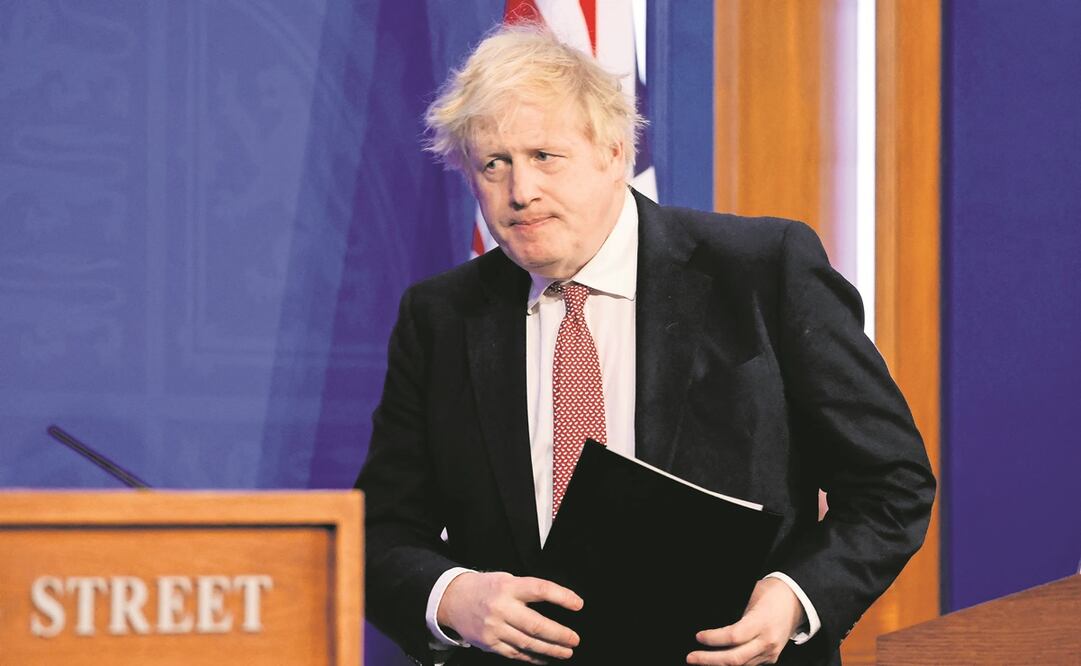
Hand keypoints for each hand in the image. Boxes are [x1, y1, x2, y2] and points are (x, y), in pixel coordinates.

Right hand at [436, 571, 582, 663]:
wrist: (453, 600)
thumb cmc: (486, 588)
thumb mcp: (506, 579)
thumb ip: (527, 591)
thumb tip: (559, 602)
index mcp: (508, 586)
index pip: (539, 590)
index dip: (561, 597)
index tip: (578, 604)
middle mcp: (501, 608)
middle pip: (535, 624)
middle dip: (559, 634)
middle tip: (575, 639)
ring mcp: (494, 628)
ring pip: (527, 643)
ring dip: (550, 650)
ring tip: (566, 651)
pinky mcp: (489, 643)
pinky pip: (515, 653)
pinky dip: (533, 657)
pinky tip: (545, 658)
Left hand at [687, 577, 804, 664]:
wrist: (796, 601)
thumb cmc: (772, 593)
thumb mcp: (751, 594)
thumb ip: (734, 609)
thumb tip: (710, 613)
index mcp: (762, 622)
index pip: (734, 636)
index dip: (714, 639)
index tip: (699, 636)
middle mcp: (767, 641)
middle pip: (735, 658)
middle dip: (710, 660)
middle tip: (691, 657)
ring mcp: (770, 652)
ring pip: (741, 665)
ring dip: (718, 665)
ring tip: (700, 660)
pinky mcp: (770, 658)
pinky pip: (748, 665)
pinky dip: (732, 665)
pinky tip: (717, 662)